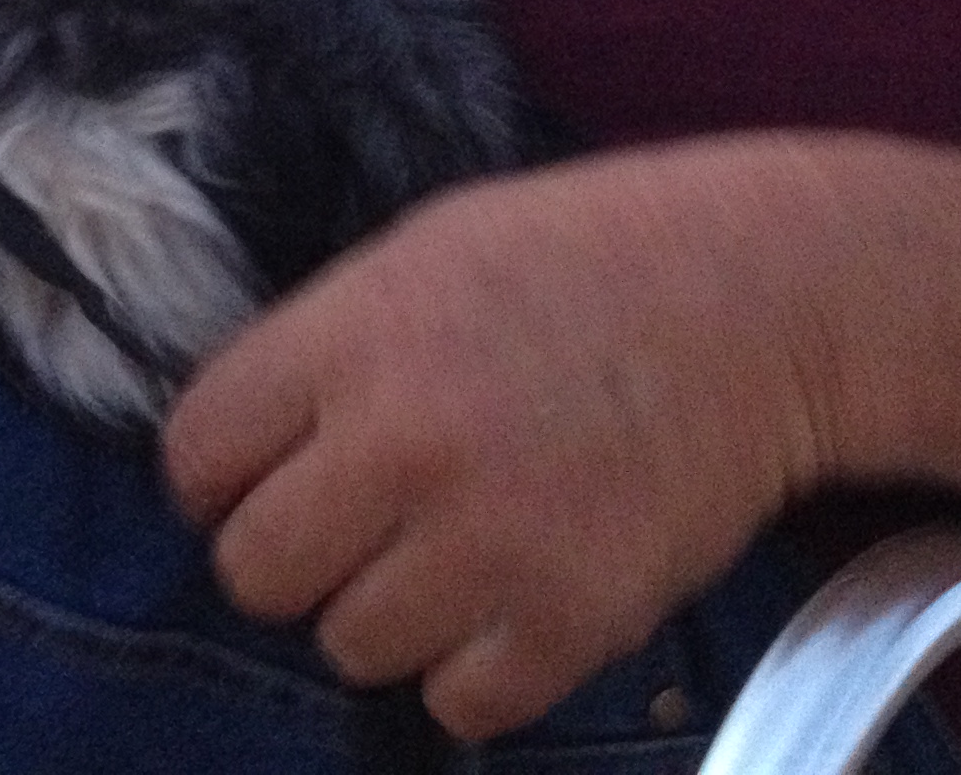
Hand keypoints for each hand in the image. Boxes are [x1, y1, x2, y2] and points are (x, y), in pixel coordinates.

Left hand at [163, 140, 850, 739]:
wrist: (765, 298)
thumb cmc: (586, 257)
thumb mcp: (421, 255)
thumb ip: (324, 349)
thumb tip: (247, 446)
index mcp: (348, 340)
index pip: (196, 457)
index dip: (221, 475)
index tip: (265, 473)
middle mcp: (400, 445)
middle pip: (254, 574)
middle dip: (294, 556)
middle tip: (359, 524)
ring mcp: (487, 541)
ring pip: (348, 647)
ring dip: (388, 614)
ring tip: (454, 551)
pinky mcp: (573, 619)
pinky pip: (459, 705)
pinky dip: (478, 671)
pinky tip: (512, 600)